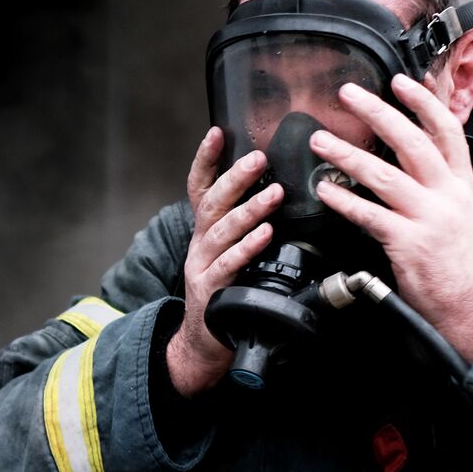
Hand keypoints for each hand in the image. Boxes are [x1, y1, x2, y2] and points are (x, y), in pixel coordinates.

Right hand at [167, 127, 281, 396]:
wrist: (204, 340)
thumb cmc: (225, 290)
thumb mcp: (228, 251)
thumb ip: (242, 224)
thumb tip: (273, 190)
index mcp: (205, 230)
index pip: (199, 186)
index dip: (206, 159)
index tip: (218, 132)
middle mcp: (200, 242)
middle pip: (212, 202)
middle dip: (235, 177)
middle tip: (258, 158)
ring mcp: (203, 265)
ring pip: (222, 230)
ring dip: (249, 209)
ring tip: (273, 193)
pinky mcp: (211, 290)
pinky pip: (229, 264)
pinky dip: (247, 248)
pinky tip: (265, 234)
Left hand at [311, 73, 472, 362]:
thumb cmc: (462, 265)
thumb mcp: (461, 215)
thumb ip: (438, 187)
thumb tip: (408, 162)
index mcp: (462, 186)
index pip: (446, 131)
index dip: (423, 102)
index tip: (400, 81)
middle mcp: (447, 196)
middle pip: (411, 142)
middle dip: (378, 113)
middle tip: (348, 94)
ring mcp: (429, 218)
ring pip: (384, 175)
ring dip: (347, 154)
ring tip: (320, 140)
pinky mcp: (409, 244)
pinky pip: (370, 215)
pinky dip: (344, 201)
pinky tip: (324, 190)